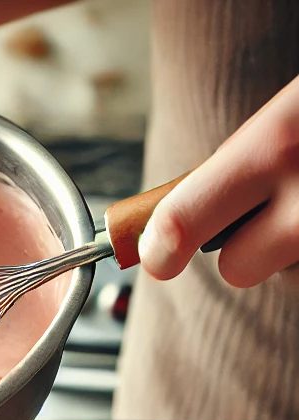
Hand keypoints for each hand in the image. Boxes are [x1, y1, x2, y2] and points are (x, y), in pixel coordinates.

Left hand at [139, 74, 298, 287]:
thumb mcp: (286, 118)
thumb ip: (238, 166)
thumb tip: (171, 226)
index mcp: (272, 145)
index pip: (184, 220)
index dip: (162, 248)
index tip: (158, 258)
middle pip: (237, 270)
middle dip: (249, 252)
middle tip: (275, 215)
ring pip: (288, 277)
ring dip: (298, 252)